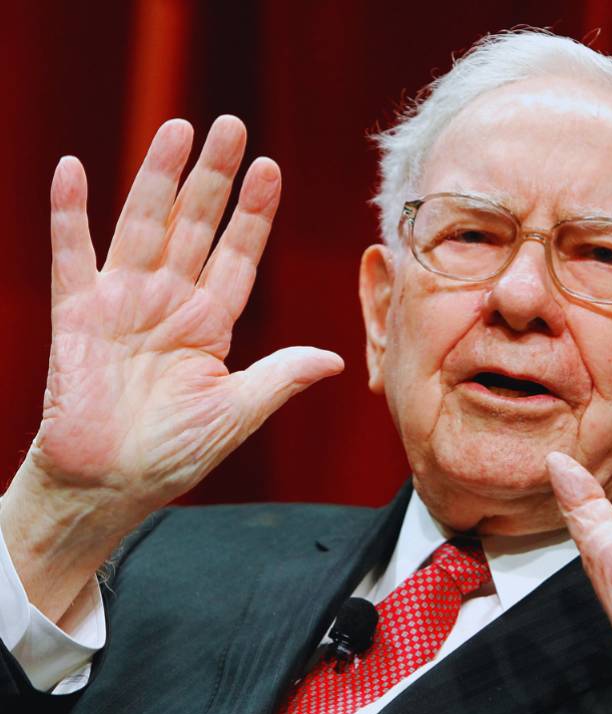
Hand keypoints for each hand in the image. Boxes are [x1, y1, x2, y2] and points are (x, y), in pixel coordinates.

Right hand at [0, 117, 341, 621]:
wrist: (111, 484)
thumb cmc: (172, 453)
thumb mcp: (239, 412)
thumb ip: (280, 377)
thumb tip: (335, 360)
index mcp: (211, 321)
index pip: (239, 253)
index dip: (254, 213)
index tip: (272, 169)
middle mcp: (169, 300)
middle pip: (196, 224)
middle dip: (215, 176)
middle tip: (232, 124)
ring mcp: (122, 302)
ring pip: (144, 224)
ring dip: (159, 176)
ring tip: (178, 128)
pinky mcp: (76, 314)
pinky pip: (71, 255)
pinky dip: (69, 213)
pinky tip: (74, 169)